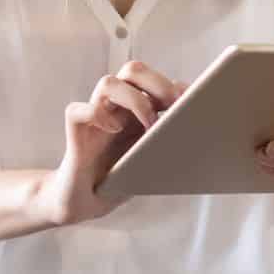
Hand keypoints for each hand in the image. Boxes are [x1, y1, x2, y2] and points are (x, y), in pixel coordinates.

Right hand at [29, 61, 182, 227]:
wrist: (82, 202)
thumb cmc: (118, 181)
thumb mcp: (150, 162)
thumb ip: (168, 144)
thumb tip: (198, 137)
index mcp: (137, 111)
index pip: (154, 81)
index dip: (174, 86)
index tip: (194, 100)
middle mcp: (116, 109)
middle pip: (133, 71)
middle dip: (157, 83)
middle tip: (174, 105)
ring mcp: (95, 119)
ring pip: (107, 83)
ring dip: (133, 98)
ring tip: (149, 123)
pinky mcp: (76, 135)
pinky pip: (77, 111)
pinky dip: (95, 114)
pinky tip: (113, 130)